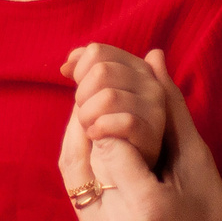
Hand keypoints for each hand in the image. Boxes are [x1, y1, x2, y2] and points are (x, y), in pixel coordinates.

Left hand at [60, 48, 221, 220]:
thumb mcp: (199, 162)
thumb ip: (172, 109)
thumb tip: (152, 58)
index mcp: (147, 208)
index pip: (112, 139)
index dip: (113, 110)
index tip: (125, 91)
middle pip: (84, 149)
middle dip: (90, 111)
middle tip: (102, 86)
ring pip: (71, 162)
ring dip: (79, 126)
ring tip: (98, 105)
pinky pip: (73, 180)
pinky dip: (80, 149)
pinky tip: (94, 132)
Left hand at [63, 42, 169, 172]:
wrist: (120, 169)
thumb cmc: (105, 129)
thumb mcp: (92, 98)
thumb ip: (83, 75)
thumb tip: (66, 65)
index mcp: (136, 68)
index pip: (97, 52)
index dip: (79, 70)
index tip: (79, 89)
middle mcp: (150, 82)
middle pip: (101, 71)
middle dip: (83, 96)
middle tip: (86, 116)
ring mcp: (155, 108)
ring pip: (109, 97)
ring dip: (88, 116)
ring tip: (91, 128)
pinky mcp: (153, 134)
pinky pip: (123, 122)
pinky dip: (102, 129)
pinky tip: (97, 136)